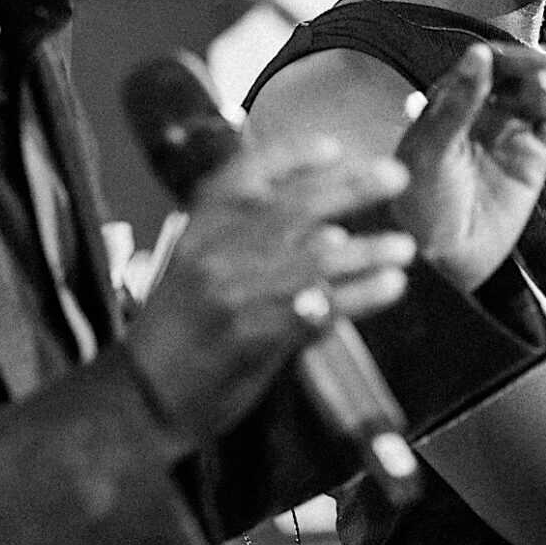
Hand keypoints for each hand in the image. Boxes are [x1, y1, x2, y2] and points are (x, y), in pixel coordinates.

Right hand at [122, 141, 417, 439]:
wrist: (142, 397)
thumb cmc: (175, 334)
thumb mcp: (191, 268)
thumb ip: (240, 239)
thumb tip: (315, 221)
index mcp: (197, 230)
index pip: (245, 175)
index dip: (293, 156)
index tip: (336, 147)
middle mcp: (215, 252)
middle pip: (293, 207)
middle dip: (350, 187)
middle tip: (395, 176)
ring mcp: (235, 294)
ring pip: (316, 258)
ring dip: (368, 249)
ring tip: (403, 247)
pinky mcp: (255, 336)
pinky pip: (321, 309)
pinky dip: (360, 296)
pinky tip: (389, 286)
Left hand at [389, 41, 545, 290]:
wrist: (442, 257)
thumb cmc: (420, 200)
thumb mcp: (432, 149)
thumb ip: (458, 103)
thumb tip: (479, 52)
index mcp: (451, 99)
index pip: (486, 66)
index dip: (513, 60)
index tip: (534, 62)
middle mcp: (482, 109)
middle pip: (520, 78)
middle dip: (543, 73)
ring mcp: (510, 131)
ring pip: (545, 97)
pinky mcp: (534, 155)